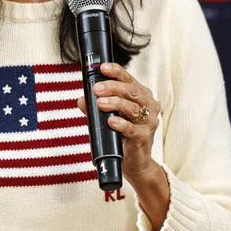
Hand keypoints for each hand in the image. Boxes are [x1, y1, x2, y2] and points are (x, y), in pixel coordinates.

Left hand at [76, 62, 163, 186]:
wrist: (133, 162)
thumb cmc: (121, 136)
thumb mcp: (106, 118)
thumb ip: (95, 108)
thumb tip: (81, 99)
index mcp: (141, 96)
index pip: (129, 79)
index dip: (116, 72)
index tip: (102, 68)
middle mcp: (148, 106)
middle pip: (132, 91)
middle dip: (113, 87)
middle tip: (96, 89)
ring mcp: (149, 122)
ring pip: (133, 108)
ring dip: (115, 103)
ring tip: (100, 103)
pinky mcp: (144, 137)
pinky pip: (133, 129)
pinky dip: (122, 124)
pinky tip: (112, 122)